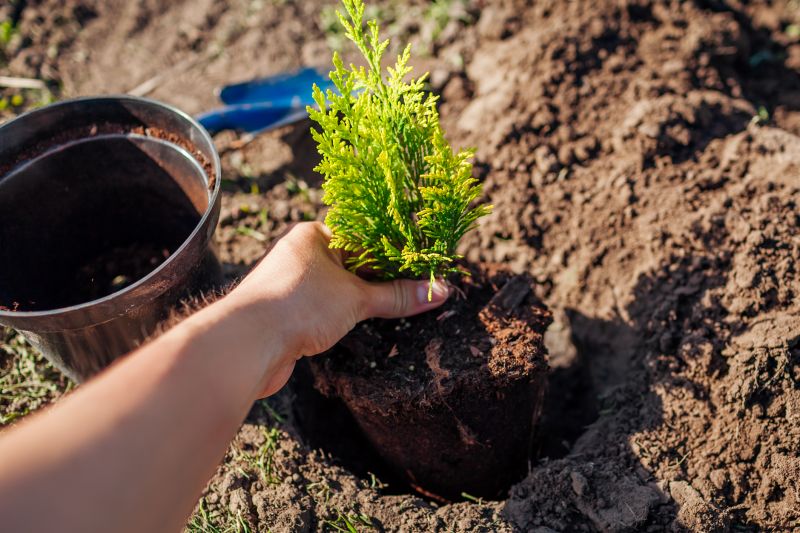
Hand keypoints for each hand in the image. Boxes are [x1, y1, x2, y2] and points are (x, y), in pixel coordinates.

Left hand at [229, 222, 448, 395]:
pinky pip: (328, 312)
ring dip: (366, 301)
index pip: (363, 235)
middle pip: (354, 264)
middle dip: (383, 279)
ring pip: (341, 290)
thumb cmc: (298, 305)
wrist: (247, 345)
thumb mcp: (356, 297)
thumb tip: (439, 291)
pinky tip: (367, 327)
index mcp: (314, 236)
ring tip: (402, 308)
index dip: (394, 250)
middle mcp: (302, 256)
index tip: (422, 262)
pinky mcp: (290, 316)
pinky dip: (347, 319)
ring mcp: (294, 287)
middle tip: (420, 287)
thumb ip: (397, 296)